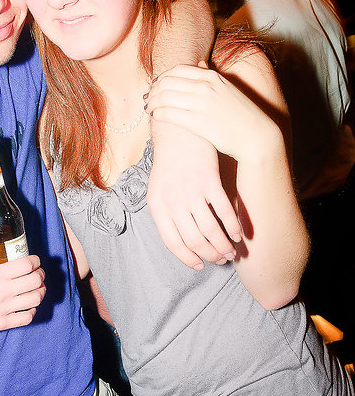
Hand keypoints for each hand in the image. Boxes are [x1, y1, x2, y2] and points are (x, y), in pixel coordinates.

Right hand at [0, 255, 45, 337]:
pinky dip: (32, 310)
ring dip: (40, 292)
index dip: (35, 261)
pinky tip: (28, 306)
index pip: (26, 265)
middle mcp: (2, 291)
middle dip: (40, 275)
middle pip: (35, 281)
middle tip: (38, 274)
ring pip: (35, 299)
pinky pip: (27, 317)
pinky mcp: (1, 323)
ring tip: (37, 289)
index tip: (35, 261)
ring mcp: (3, 309)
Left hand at [146, 62, 278, 164]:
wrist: (256, 136)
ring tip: (150, 109)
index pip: (176, 71)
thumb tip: (198, 65)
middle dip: (153, 91)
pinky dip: (158, 114)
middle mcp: (206, 87)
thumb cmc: (240, 114)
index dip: (161, 78)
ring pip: (165, 98)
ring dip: (153, 103)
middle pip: (167, 83)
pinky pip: (169, 114)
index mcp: (211, 77)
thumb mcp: (227, 88)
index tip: (155, 86)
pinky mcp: (199, 123)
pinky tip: (156, 117)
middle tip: (149, 99)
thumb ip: (211, 76)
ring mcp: (202, 104)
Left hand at [148, 120, 240, 269]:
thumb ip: (167, 212)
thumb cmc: (170, 162)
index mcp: (157, 206)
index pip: (172, 242)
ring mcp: (191, 191)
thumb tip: (180, 238)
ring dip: (223, 245)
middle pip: (193, 240)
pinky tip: (238, 234)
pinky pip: (223, 211)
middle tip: (220, 260)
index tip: (199, 265)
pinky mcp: (208, 180)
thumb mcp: (159, 188)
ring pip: (210, 230)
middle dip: (209, 255)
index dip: (187, 258)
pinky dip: (232, 226)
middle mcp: (172, 201)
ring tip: (231, 252)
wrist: (177, 131)